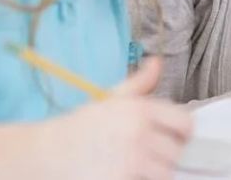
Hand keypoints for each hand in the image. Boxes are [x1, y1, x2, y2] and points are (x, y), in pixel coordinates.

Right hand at [39, 58, 192, 179]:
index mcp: (140, 109)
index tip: (173, 139)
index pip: (185, 124)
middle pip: (178, 152)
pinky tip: (127, 175)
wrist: (45, 155)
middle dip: (167, 156)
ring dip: (156, 173)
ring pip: (166, 173)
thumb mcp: (109, 100)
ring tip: (137, 167)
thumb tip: (157, 62)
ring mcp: (131, 161)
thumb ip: (139, 84)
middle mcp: (138, 133)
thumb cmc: (79, 129)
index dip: (183, 133)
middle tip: (150, 157)